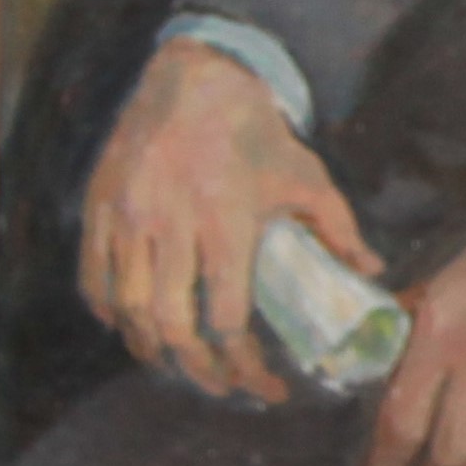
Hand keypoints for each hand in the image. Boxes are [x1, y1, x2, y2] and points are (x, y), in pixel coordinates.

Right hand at [78, 38, 372, 404]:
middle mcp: (170, 225)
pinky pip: (93, 278)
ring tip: (181, 364)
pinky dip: (111, 313)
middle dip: (199, 371)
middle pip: (173, 326)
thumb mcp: (308, 178)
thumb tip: (373, 274)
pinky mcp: (99, 209)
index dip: (246, 365)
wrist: (194, 79)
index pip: (227, 317)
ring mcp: (127, 218)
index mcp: (226, 222)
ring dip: (153, 350)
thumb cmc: (256, 133)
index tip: (269, 386)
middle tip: (224, 387)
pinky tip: (135, 327)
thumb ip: (340, 231)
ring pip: (128, 310)